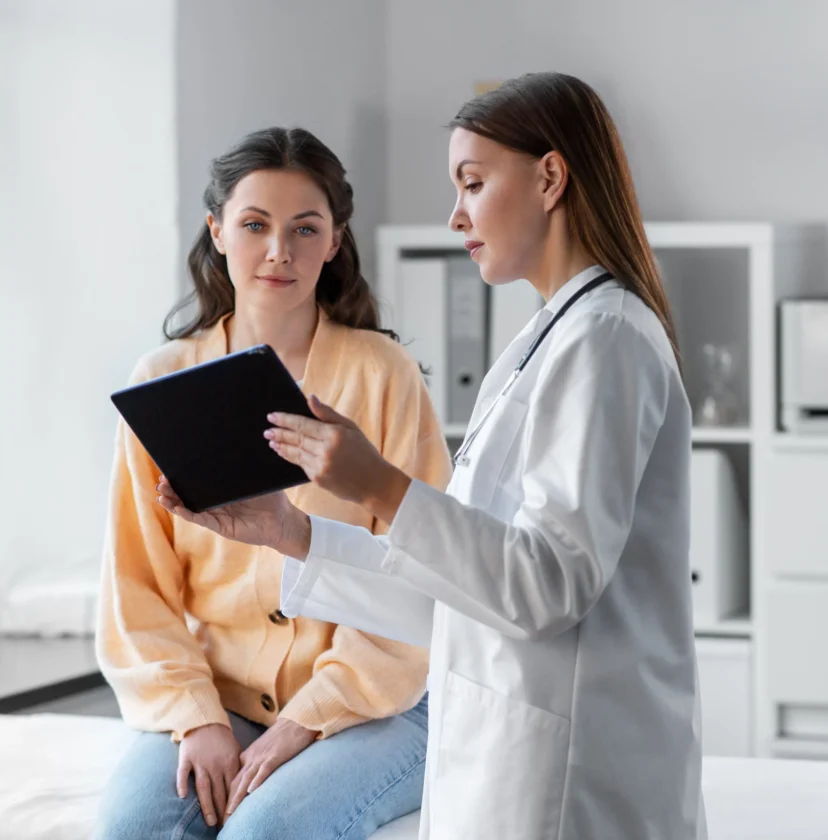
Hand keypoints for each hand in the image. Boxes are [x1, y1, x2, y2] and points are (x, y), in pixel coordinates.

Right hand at [156, 479, 310, 557]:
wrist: (283, 521)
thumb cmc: (273, 498)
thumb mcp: (257, 478)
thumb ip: (246, 466)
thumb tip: (239, 444)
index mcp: (224, 490)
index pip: (200, 481)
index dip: (185, 476)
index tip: (171, 467)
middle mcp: (217, 502)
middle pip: (189, 494)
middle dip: (173, 488)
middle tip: (161, 480)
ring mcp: (217, 515)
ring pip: (190, 508)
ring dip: (174, 502)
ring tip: (161, 494)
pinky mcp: (221, 526)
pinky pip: (200, 520)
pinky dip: (187, 514)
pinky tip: (175, 508)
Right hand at [177, 723, 240, 828]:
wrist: (205, 720)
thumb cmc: (222, 738)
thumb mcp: (235, 750)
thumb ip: (240, 766)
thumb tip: (247, 783)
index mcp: (230, 762)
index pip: (233, 787)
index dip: (235, 804)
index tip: (236, 818)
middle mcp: (216, 764)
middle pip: (219, 791)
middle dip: (223, 810)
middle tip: (224, 826)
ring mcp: (201, 761)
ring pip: (203, 787)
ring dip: (207, 806)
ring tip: (211, 822)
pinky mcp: (187, 758)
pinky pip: (183, 772)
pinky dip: (182, 783)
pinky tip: (183, 796)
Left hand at [224, 718, 317, 819]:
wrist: (295, 721)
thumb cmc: (282, 736)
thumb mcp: (264, 749)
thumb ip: (256, 761)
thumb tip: (251, 778)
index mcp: (249, 755)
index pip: (233, 778)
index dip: (227, 796)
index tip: (224, 810)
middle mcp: (252, 757)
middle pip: (236, 781)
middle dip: (229, 801)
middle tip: (224, 818)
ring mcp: (263, 756)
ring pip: (246, 779)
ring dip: (237, 796)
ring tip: (231, 811)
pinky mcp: (276, 755)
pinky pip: (264, 769)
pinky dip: (257, 780)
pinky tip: (251, 790)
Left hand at [265, 396, 410, 522]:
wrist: (374, 483)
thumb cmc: (364, 452)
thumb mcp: (351, 427)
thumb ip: (328, 414)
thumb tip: (309, 398)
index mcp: (334, 434)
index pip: (303, 424)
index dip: (285, 420)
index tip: (272, 416)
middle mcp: (325, 450)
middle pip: (296, 438)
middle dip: (279, 433)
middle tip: (267, 429)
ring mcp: (320, 466)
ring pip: (295, 453)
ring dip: (281, 446)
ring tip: (271, 440)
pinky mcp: (318, 478)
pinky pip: (301, 465)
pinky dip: (291, 457)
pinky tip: (284, 452)